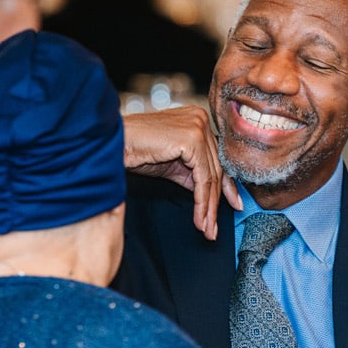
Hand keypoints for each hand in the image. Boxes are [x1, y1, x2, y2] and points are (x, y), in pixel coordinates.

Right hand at [122, 106, 241, 240]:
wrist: (114, 144)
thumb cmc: (137, 150)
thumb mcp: (172, 163)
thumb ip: (193, 172)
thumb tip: (211, 192)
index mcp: (198, 119)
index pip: (218, 157)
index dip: (226, 185)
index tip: (233, 205)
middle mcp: (201, 119)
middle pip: (216, 167)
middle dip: (216, 201)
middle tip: (214, 226)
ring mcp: (198, 127)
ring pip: (211, 175)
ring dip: (209, 207)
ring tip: (207, 228)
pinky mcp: (191, 140)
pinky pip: (202, 178)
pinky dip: (202, 202)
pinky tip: (200, 218)